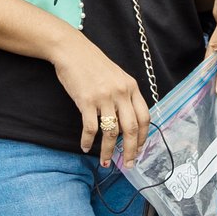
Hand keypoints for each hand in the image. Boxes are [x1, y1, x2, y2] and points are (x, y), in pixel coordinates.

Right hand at [53, 36, 149, 166]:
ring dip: (108, 151)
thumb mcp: (116, 76)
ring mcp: (104, 97)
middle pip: (131, 128)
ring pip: (111, 132)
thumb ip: (124, 95)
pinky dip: (88, 141)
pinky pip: (91, 128)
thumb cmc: (93, 64)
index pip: (144, 117)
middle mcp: (121, 92)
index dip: (143, 137)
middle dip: (131, 150)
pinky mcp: (86, 101)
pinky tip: (85, 147)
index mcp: (131, 87)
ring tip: (105, 162)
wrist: (72, 50)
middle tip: (128, 165)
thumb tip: (127, 122)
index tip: (139, 150)